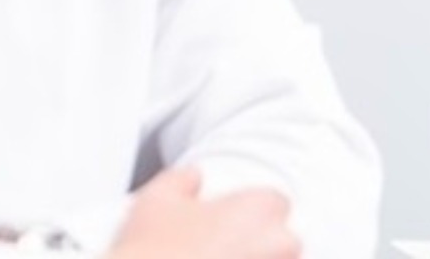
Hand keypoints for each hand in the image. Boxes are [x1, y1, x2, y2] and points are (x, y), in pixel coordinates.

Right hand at [109, 167, 298, 258]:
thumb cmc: (149, 258)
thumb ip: (182, 180)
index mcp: (261, 208)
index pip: (272, 205)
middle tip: (212, 258)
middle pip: (280, 245)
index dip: (243, 220)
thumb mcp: (154, 201)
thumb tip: (192, 179)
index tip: (221, 234)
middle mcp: (280, 245)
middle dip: (253, 251)